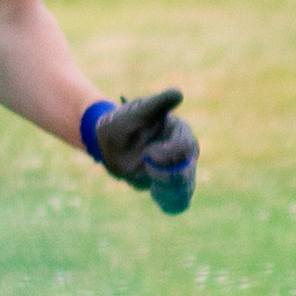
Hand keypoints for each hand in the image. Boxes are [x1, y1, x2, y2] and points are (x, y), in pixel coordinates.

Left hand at [86, 89, 198, 214]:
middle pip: (188, 169)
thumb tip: (179, 93)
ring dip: (168, 189)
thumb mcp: (135, 112)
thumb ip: (157, 104)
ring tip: (153, 187)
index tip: (149, 154)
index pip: (186, 146)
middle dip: (169, 176)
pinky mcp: (169, 184)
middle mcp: (182, 150)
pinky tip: (156, 195)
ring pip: (185, 186)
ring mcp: (177, 168)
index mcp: (178, 130)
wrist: (108, 144)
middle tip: (149, 172)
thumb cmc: (121, 124)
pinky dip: (170, 201)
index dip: (169, 153)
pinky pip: (179, 199)